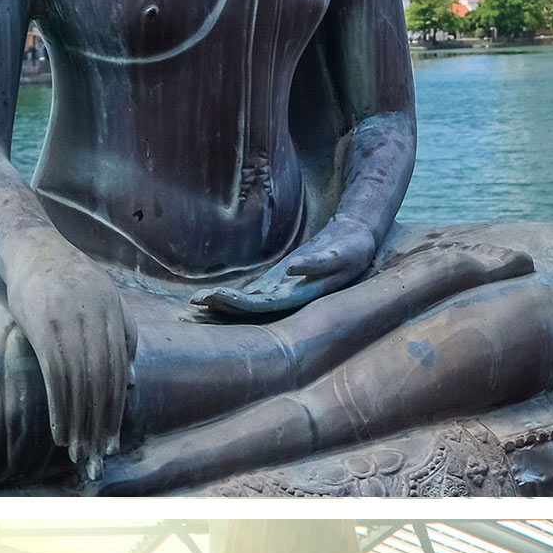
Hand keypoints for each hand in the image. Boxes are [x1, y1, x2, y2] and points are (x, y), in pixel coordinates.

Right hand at [3, 232, 135, 478]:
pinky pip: (56, 376)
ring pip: (80, 384)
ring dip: (79, 421)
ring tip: (78, 449)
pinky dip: (59, 406)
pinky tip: (59, 429)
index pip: (117, 374)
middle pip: (102, 383)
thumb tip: (130, 381)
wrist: (33, 248)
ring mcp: (68, 325)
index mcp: (114, 318)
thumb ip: (123, 336)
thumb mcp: (107, 301)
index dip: (116, 409)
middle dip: (101, 422)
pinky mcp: (43, 328)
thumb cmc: (71, 279)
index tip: (113, 438)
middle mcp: (95, 323)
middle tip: (98, 453)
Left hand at [192, 219, 379, 320]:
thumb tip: (294, 269)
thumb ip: (318, 263)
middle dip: (225, 305)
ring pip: (249, 304)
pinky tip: (215, 296)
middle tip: (197, 302)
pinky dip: (233, 296)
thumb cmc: (351, 248)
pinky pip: (252, 295)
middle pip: (251, 308)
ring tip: (198, 302)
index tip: (215, 297)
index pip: (263, 305)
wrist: (355, 244)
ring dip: (225, 304)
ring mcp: (282, 291)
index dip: (238, 304)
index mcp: (300, 295)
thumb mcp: (340, 254)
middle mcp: (288, 298)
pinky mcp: (278, 282)